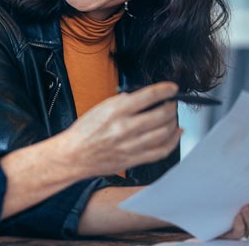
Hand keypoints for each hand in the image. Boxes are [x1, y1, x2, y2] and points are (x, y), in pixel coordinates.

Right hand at [55, 82, 182, 176]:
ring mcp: (130, 146)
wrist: (73, 156)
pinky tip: (175, 134)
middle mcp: (124, 128)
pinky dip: (173, 142)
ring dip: (173, 123)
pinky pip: (161, 151)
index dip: (165, 90)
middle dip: (172, 107)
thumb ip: (123, 102)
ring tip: (172, 118)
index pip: (148, 96)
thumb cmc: (84, 132)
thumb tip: (144, 97)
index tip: (172, 88)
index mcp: (116, 111)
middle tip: (172, 104)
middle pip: (161, 115)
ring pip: (164, 133)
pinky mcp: (133, 160)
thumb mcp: (101, 107)